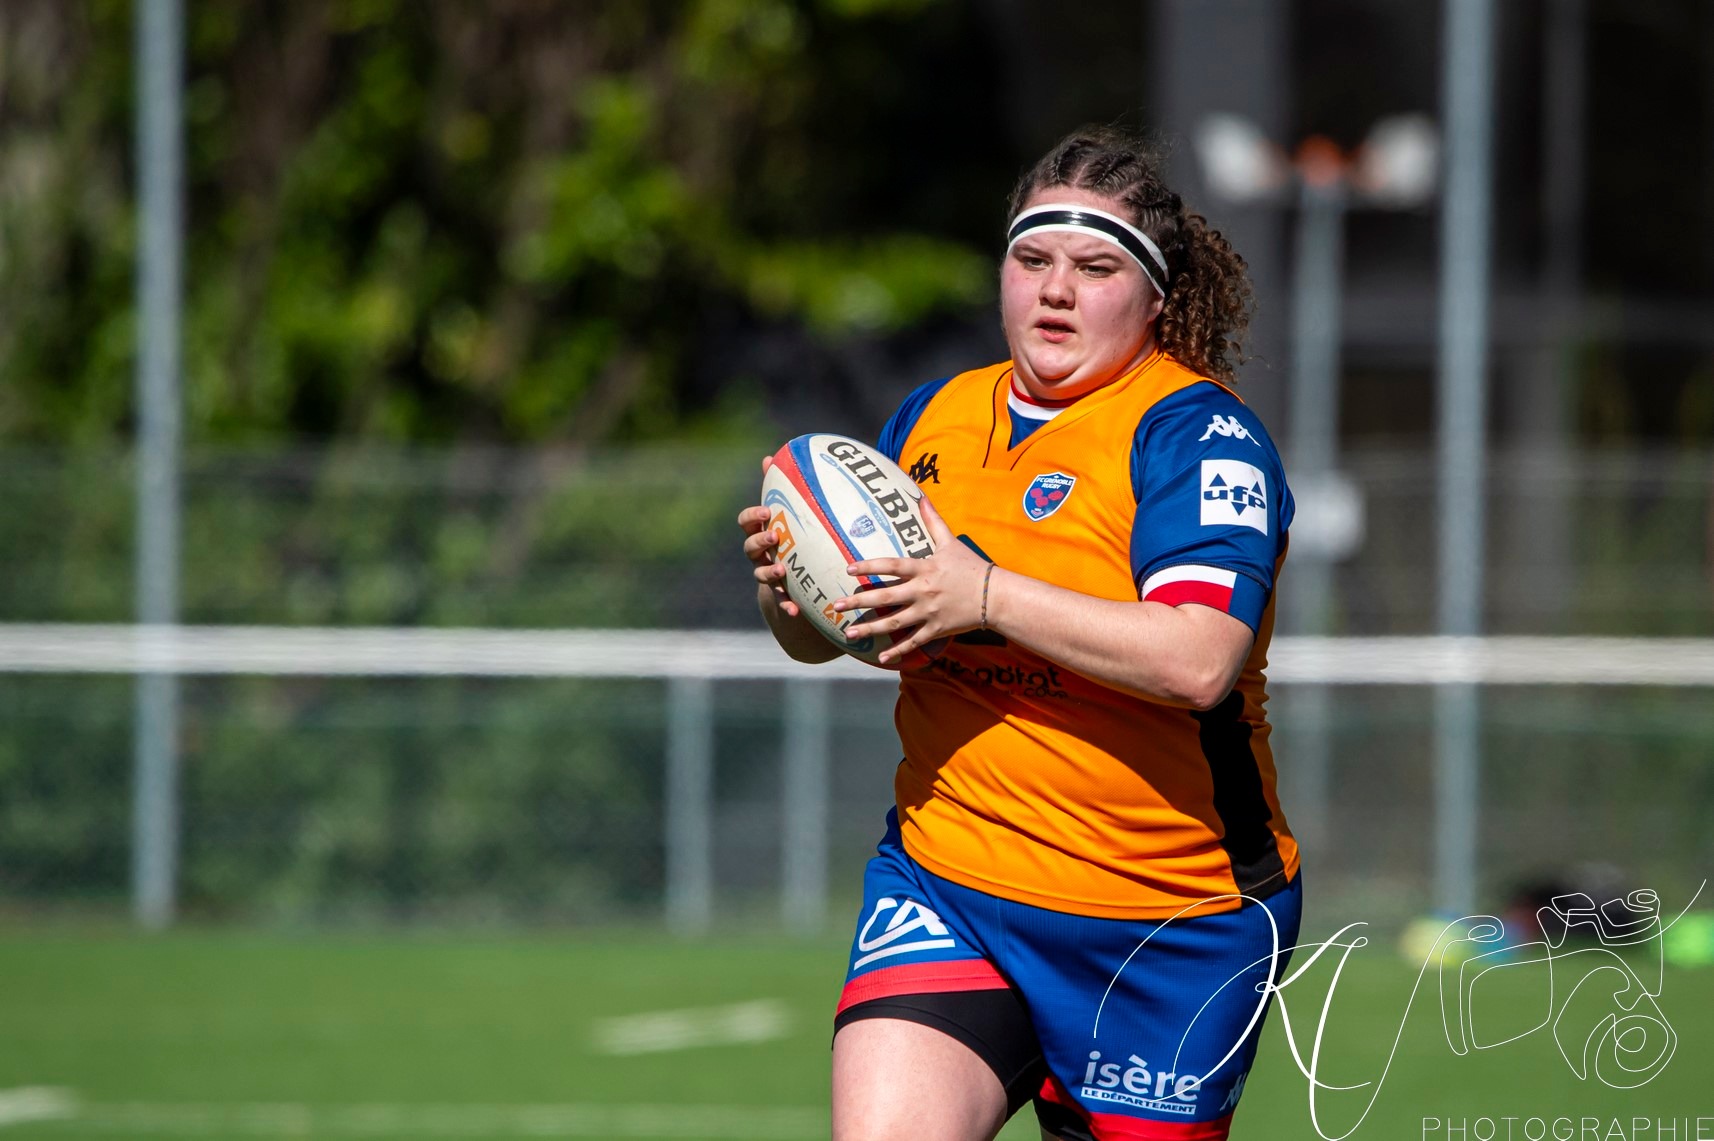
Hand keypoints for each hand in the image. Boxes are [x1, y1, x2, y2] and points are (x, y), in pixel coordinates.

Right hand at [737, 454, 800, 617]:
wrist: (792, 576)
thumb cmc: (790, 537)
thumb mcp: (787, 514)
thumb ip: (779, 489)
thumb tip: (771, 457)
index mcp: (759, 531)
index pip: (747, 521)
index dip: (753, 516)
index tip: (766, 512)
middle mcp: (758, 553)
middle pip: (750, 546)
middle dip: (760, 541)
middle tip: (774, 535)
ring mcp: (766, 574)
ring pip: (761, 573)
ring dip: (770, 572)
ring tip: (783, 571)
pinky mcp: (778, 594)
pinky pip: (779, 600)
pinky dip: (786, 604)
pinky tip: (796, 610)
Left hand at [834, 495, 988, 664]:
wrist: (994, 595)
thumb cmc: (971, 566)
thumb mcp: (950, 542)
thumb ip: (933, 521)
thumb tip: (921, 496)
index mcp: (924, 569)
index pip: (892, 565)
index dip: (869, 567)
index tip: (848, 569)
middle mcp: (923, 591)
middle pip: (885, 598)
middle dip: (858, 602)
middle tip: (836, 606)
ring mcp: (929, 612)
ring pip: (894, 623)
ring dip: (870, 629)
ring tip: (848, 633)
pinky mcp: (936, 629)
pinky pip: (913, 642)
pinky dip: (897, 652)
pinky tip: (880, 658)